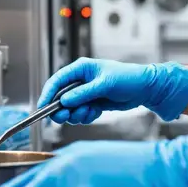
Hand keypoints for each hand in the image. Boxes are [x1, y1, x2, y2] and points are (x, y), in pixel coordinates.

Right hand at [39, 59, 187, 124]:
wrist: (145, 89)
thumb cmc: (128, 78)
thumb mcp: (105, 85)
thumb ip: (84, 93)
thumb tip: (64, 101)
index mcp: (81, 69)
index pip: (57, 81)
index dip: (48, 94)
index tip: (42, 107)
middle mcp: (81, 80)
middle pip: (60, 97)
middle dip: (62, 109)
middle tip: (65, 117)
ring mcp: (86, 93)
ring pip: (70, 108)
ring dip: (76, 114)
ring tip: (88, 113)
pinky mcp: (93, 103)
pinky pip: (81, 113)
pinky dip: (85, 117)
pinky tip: (95, 113)